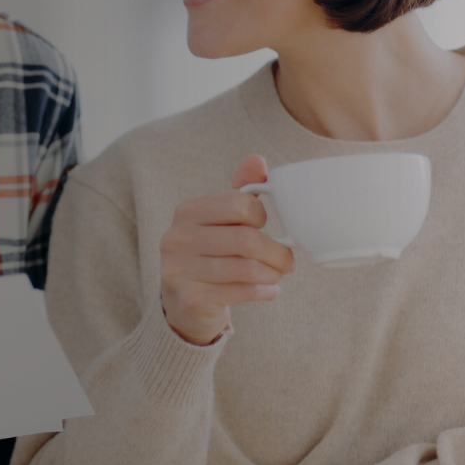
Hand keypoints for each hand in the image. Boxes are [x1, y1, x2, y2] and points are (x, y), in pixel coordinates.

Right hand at [159, 154, 295, 344]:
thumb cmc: (210, 255)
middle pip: (246, 239)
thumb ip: (240, 191)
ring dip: (272, 273)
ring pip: (246, 268)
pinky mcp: (191, 298)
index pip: (239, 204)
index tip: (266, 227)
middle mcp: (177, 238)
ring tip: (278, 275)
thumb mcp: (221, 221)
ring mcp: (180, 270)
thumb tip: (257, 160)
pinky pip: (242, 291)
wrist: (184, 304)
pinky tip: (270, 290)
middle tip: (288, 261)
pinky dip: (265, 291)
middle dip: (277, 252)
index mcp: (187, 212)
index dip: (261, 217)